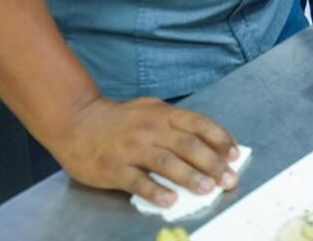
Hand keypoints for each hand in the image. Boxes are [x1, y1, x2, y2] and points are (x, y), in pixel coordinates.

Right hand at [48, 96, 239, 206]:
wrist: (77, 122)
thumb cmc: (121, 120)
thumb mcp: (151, 111)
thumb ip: (176, 124)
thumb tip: (210, 144)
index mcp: (162, 113)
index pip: (198, 123)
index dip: (219, 139)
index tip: (235, 155)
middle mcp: (149, 128)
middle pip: (187, 145)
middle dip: (212, 163)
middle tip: (228, 179)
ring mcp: (131, 148)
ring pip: (166, 162)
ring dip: (189, 177)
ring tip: (207, 189)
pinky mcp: (113, 168)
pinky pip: (137, 181)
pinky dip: (155, 191)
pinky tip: (170, 200)